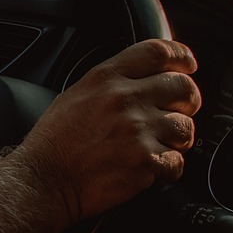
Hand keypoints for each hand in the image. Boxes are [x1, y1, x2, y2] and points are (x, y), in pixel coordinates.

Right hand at [13, 38, 200, 229]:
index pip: (157, 52)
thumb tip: (142, 80)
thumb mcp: (73, 96)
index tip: (188, 64)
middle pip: (183, 86)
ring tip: (156, 146)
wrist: (43, 180)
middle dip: (188, 101)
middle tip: (179, 111)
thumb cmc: (53, 143)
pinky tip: (147, 168)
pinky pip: (178, 162)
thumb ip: (110, 83)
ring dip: (177, 139)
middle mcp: (124, 99)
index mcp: (105, 79)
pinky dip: (167, 168)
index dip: (181, 56)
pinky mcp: (145, 161)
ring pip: (186, 127)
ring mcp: (137, 130)